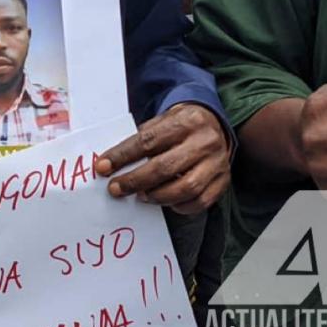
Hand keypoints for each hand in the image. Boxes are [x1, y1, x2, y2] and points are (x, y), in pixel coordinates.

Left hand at [96, 103, 229, 213]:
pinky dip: (180, 205)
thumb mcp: (162, 120)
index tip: (102, 167)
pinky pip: (201, 201)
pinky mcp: (224, 180)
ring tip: (140, 196)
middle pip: (165, 167)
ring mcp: (217, 162)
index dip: (122, 156)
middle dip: (135, 181)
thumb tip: (111, 162)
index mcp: (185, 121)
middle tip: (115, 189)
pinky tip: (166, 202)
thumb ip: (142, 138)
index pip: (148, 141)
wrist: (214, 123)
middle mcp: (204, 141)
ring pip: (186, 187)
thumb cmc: (179, 125)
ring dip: (157, 196)